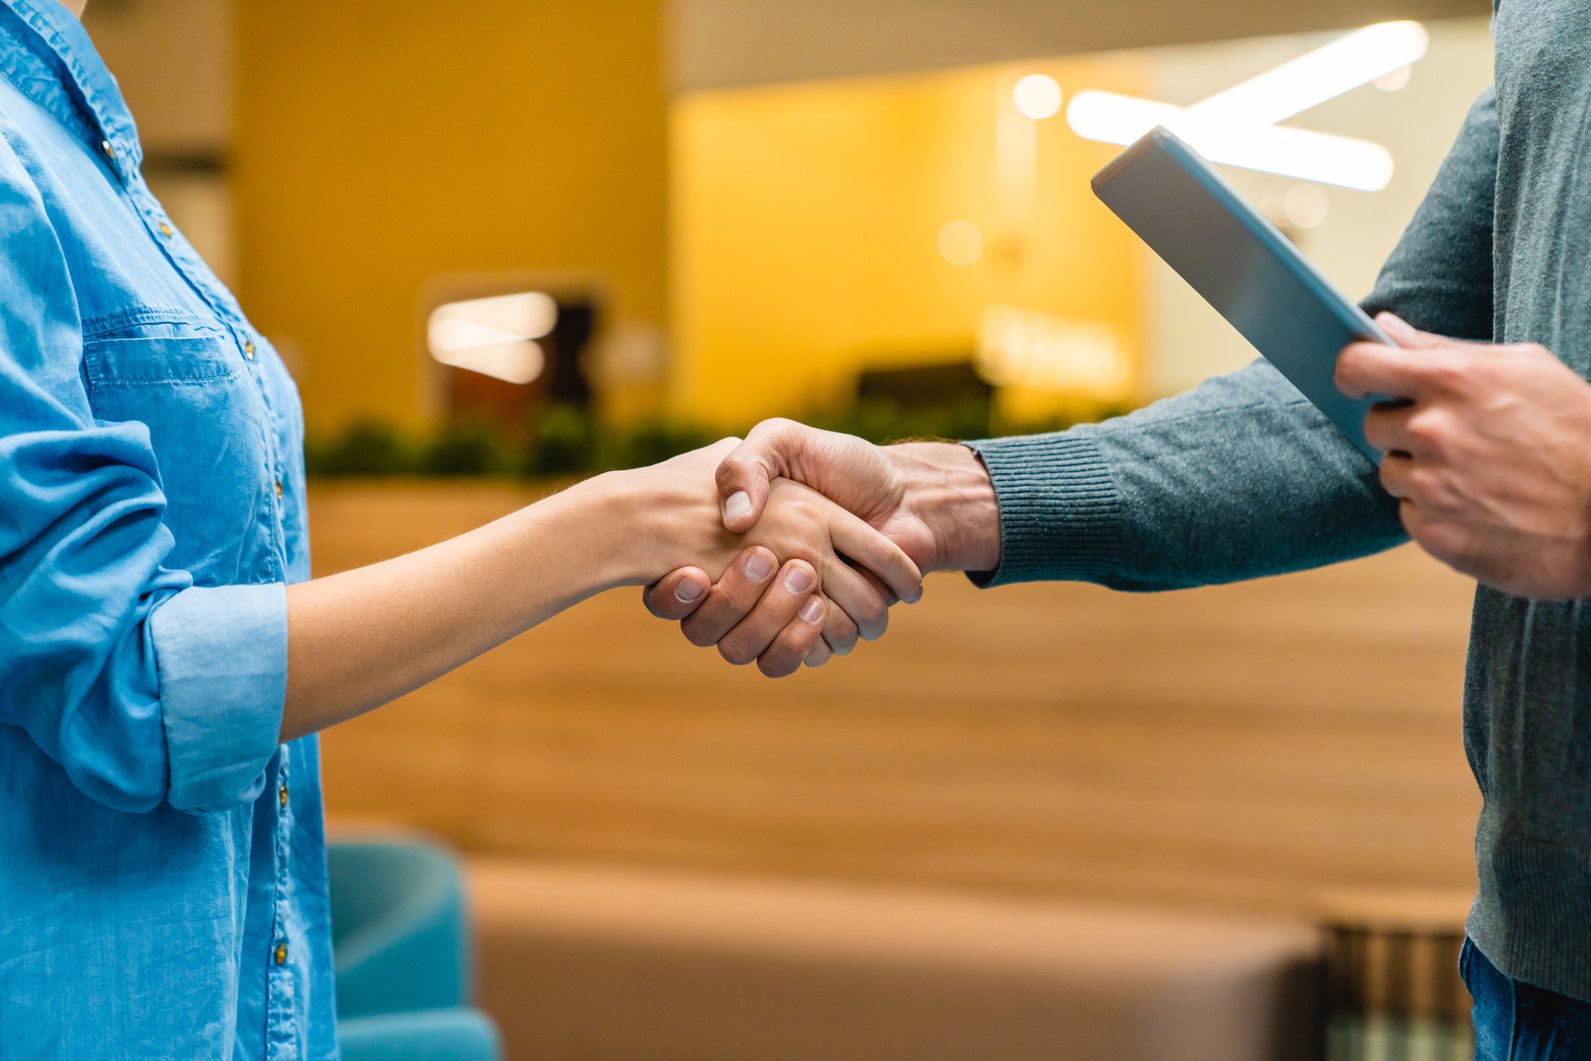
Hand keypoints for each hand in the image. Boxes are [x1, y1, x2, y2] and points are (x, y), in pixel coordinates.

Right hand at [644, 421, 1000, 667]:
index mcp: (730, 545)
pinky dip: (806, 639)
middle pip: (712, 626)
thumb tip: (733, 521)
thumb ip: (746, 465)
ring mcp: (788, 610)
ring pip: (751, 646)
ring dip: (771, 617)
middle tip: (761, 557)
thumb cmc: (841, 463)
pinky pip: (798, 658)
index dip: (671, 595)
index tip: (688, 574)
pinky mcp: (823, 630)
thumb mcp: (783, 441)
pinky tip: (816, 604)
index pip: (674, 590)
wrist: (906, 494)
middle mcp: (753, 584)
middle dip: (729, 600)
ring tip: (799, 574)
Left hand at [1336, 313, 1590, 597]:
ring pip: (1390, 472)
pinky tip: (1480, 507)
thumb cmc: (1580, 431)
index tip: (1358, 381)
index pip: (1358, 365)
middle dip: (1402, 428)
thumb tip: (1383, 326)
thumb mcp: (1524, 368)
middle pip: (1373, 424)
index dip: (1352, 372)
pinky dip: (1435, 511)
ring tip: (1478, 474)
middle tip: (1455, 437)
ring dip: (1420, 472)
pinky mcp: (1434, 532)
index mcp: (1452, 380)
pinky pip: (1408, 513)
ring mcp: (1431, 485)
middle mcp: (1432, 431)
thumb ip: (1443, 348)